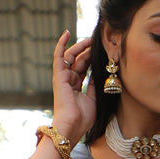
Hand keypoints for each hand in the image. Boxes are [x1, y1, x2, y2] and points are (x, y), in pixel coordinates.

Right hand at [51, 29, 94, 146]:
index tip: (102, 51)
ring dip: (80, 46)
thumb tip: (101, 72)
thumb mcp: (94, 99)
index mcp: (76, 87)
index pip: (84, 68)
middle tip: (98, 41)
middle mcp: (68, 80)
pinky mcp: (58, 75)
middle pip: (79, 60)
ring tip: (90, 38)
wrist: (72, 126)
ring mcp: (63, 77)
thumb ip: (95, 85)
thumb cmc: (82, 119)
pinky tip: (67, 32)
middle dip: (88, 50)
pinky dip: (61, 44)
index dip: (92, 58)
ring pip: (71, 56)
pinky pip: (59, 56)